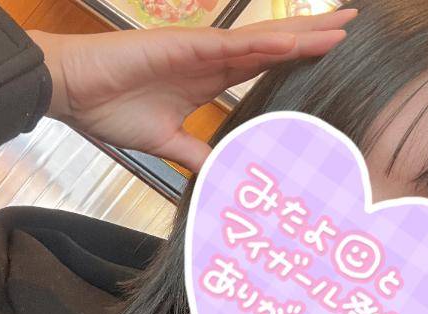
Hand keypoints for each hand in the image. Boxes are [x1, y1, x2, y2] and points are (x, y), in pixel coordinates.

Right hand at [28, 9, 356, 172]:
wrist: (74, 93)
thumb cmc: (112, 109)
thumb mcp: (166, 141)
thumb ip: (196, 153)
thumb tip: (220, 175)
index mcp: (208, 78)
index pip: (263, 66)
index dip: (296, 59)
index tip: (329, 56)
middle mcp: (211, 59)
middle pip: (272, 45)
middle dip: (312, 37)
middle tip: (353, 25)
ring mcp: (199, 50)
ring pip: (261, 39)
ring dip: (301, 33)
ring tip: (341, 25)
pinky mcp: (183, 48)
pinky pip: (230, 46)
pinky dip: (262, 44)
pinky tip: (293, 42)